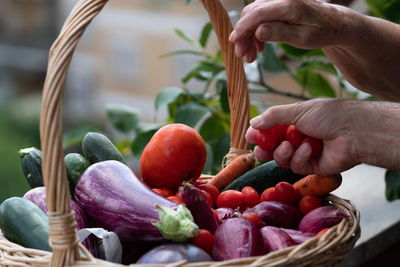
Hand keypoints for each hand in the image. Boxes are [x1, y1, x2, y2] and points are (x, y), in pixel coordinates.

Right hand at [229, 0, 348, 62]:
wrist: (334, 23)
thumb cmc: (321, 31)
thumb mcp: (303, 37)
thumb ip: (280, 33)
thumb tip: (258, 31)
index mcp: (289, 5)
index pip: (257, 14)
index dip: (242, 28)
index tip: (234, 43)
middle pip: (251, 14)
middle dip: (243, 36)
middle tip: (243, 56)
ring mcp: (278, 0)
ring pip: (253, 16)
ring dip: (248, 36)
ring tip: (250, 56)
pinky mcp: (277, 5)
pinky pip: (259, 17)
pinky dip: (255, 32)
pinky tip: (258, 47)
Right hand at [246, 99, 399, 174]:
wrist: (354, 132)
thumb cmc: (329, 115)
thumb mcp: (298, 110)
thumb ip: (273, 116)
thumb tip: (253, 123)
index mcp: (293, 122)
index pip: (269, 130)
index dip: (258, 134)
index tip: (249, 136)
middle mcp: (296, 138)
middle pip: (271, 148)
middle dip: (264, 149)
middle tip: (260, 150)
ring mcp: (303, 153)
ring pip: (281, 158)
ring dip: (283, 152)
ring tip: (292, 144)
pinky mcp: (311, 166)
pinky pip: (296, 165)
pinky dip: (300, 156)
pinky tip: (310, 148)